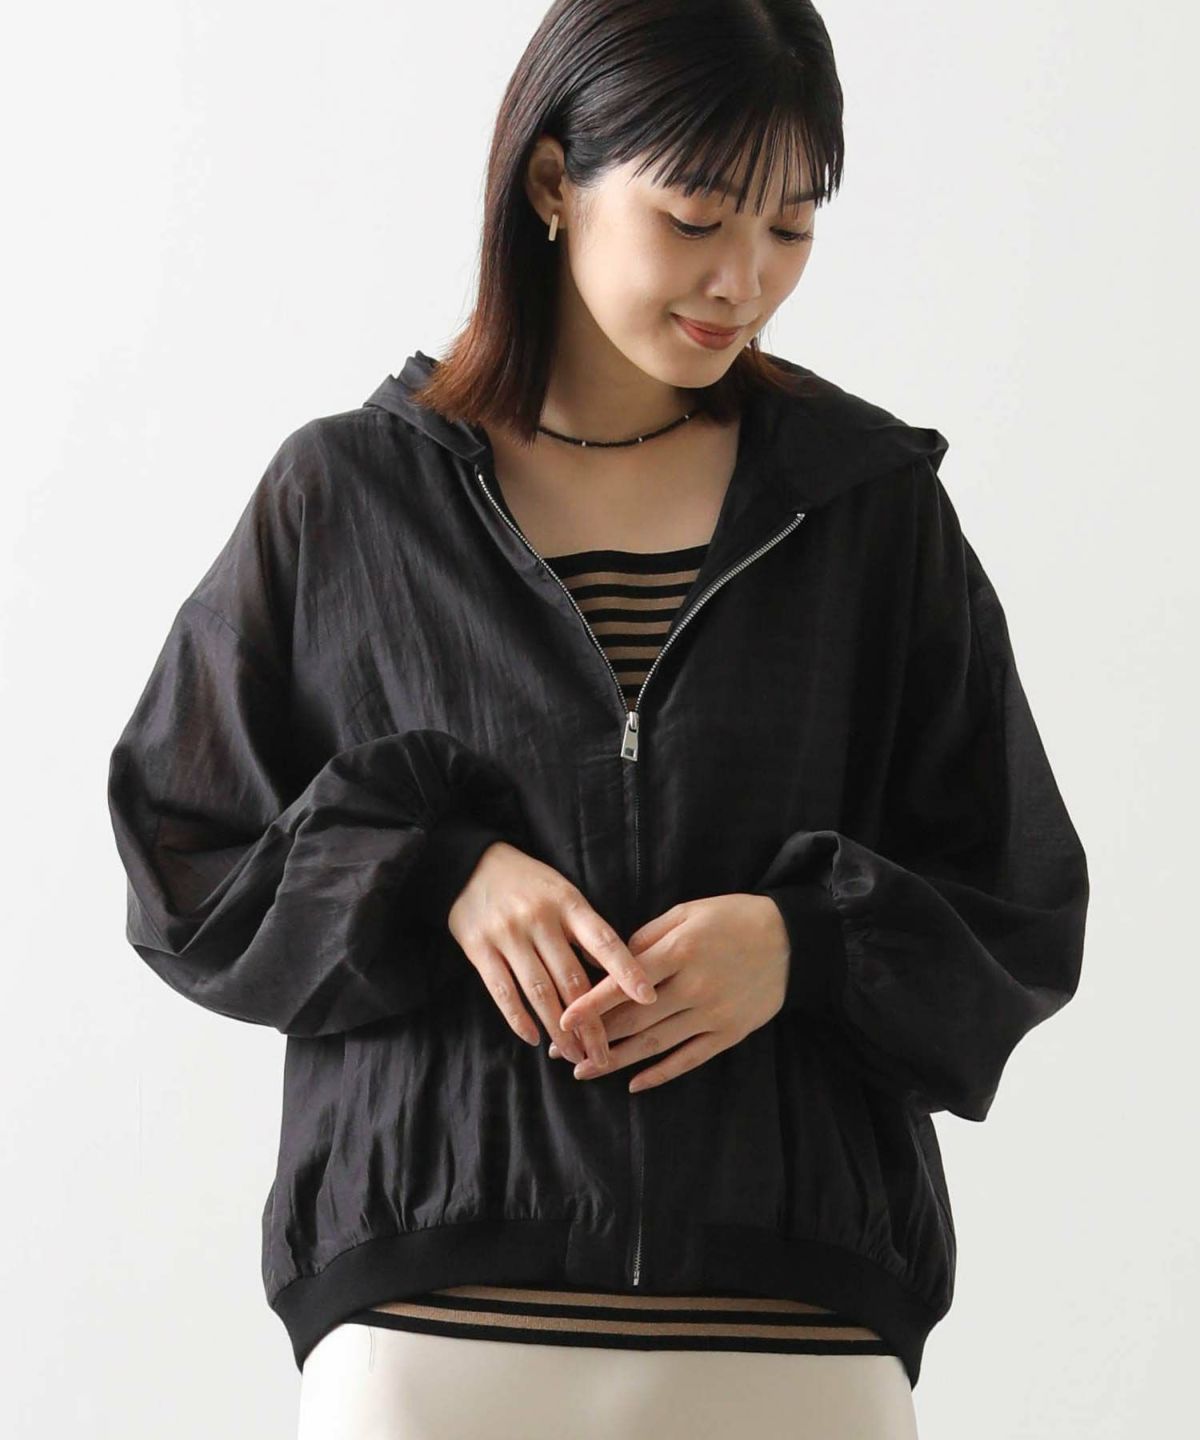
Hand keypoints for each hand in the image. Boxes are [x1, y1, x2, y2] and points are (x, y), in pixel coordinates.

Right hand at [448, 842, 657, 1069]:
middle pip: (572, 979)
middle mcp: (539, 919)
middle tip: (604, 1055)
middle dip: (591, 1023)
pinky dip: (519, 1019)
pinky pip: (502, 991)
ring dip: (559, 1029)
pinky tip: (534, 1038)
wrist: (470, 864)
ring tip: (574, 1055)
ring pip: (539, 992)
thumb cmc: (528, 883)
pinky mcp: (478, 948)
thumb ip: (586, 930)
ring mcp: (508, 934)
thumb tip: (615, 972)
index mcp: (568, 903)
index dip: (627, 971)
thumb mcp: (563, 893)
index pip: (604, 941)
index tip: (647, 998)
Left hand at [550, 894, 789, 1092]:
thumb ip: (647, 938)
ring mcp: (713, 1015)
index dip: (591, 1004)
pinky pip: (689, 1059)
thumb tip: (612, 964)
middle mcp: (694, 987)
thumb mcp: (686, 913)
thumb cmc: (732, 918)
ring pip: (655, 1044)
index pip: (625, 983)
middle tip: (561, 1051)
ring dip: (617, 1060)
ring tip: (585, 1071)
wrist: (791, 939)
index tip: (563, 1020)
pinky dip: (660, 1074)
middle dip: (595, 1037)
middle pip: (635, 1019)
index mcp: (679, 952)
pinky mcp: (730, 1034)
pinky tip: (634, 1084)